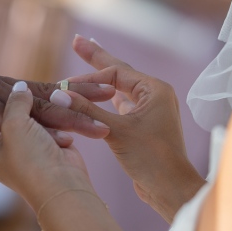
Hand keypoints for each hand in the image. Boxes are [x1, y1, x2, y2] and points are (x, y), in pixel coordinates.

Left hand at [0, 37, 111, 185]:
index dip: (49, 124)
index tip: (78, 134)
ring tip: (109, 88)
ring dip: (74, 91)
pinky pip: (32, 84)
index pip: (18, 115)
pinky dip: (58, 87)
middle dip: (74, 105)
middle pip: (40, 98)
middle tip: (108, 105)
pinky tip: (82, 86)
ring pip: (42, 88)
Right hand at [53, 35, 204, 222]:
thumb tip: (59, 94)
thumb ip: (87, 110)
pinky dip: (105, 99)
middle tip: (78, 41)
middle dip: (96, 58)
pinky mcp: (144, 125)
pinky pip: (120, 105)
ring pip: (119, 89)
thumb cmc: (150, 158)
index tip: (66, 85)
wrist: (171, 189)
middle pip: (118, 73)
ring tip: (85, 59)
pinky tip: (96, 94)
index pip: (115, 73)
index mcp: (154, 89)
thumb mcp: (115, 131)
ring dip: (100, 81)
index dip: (89, 77)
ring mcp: (150, 110)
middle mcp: (154, 95)